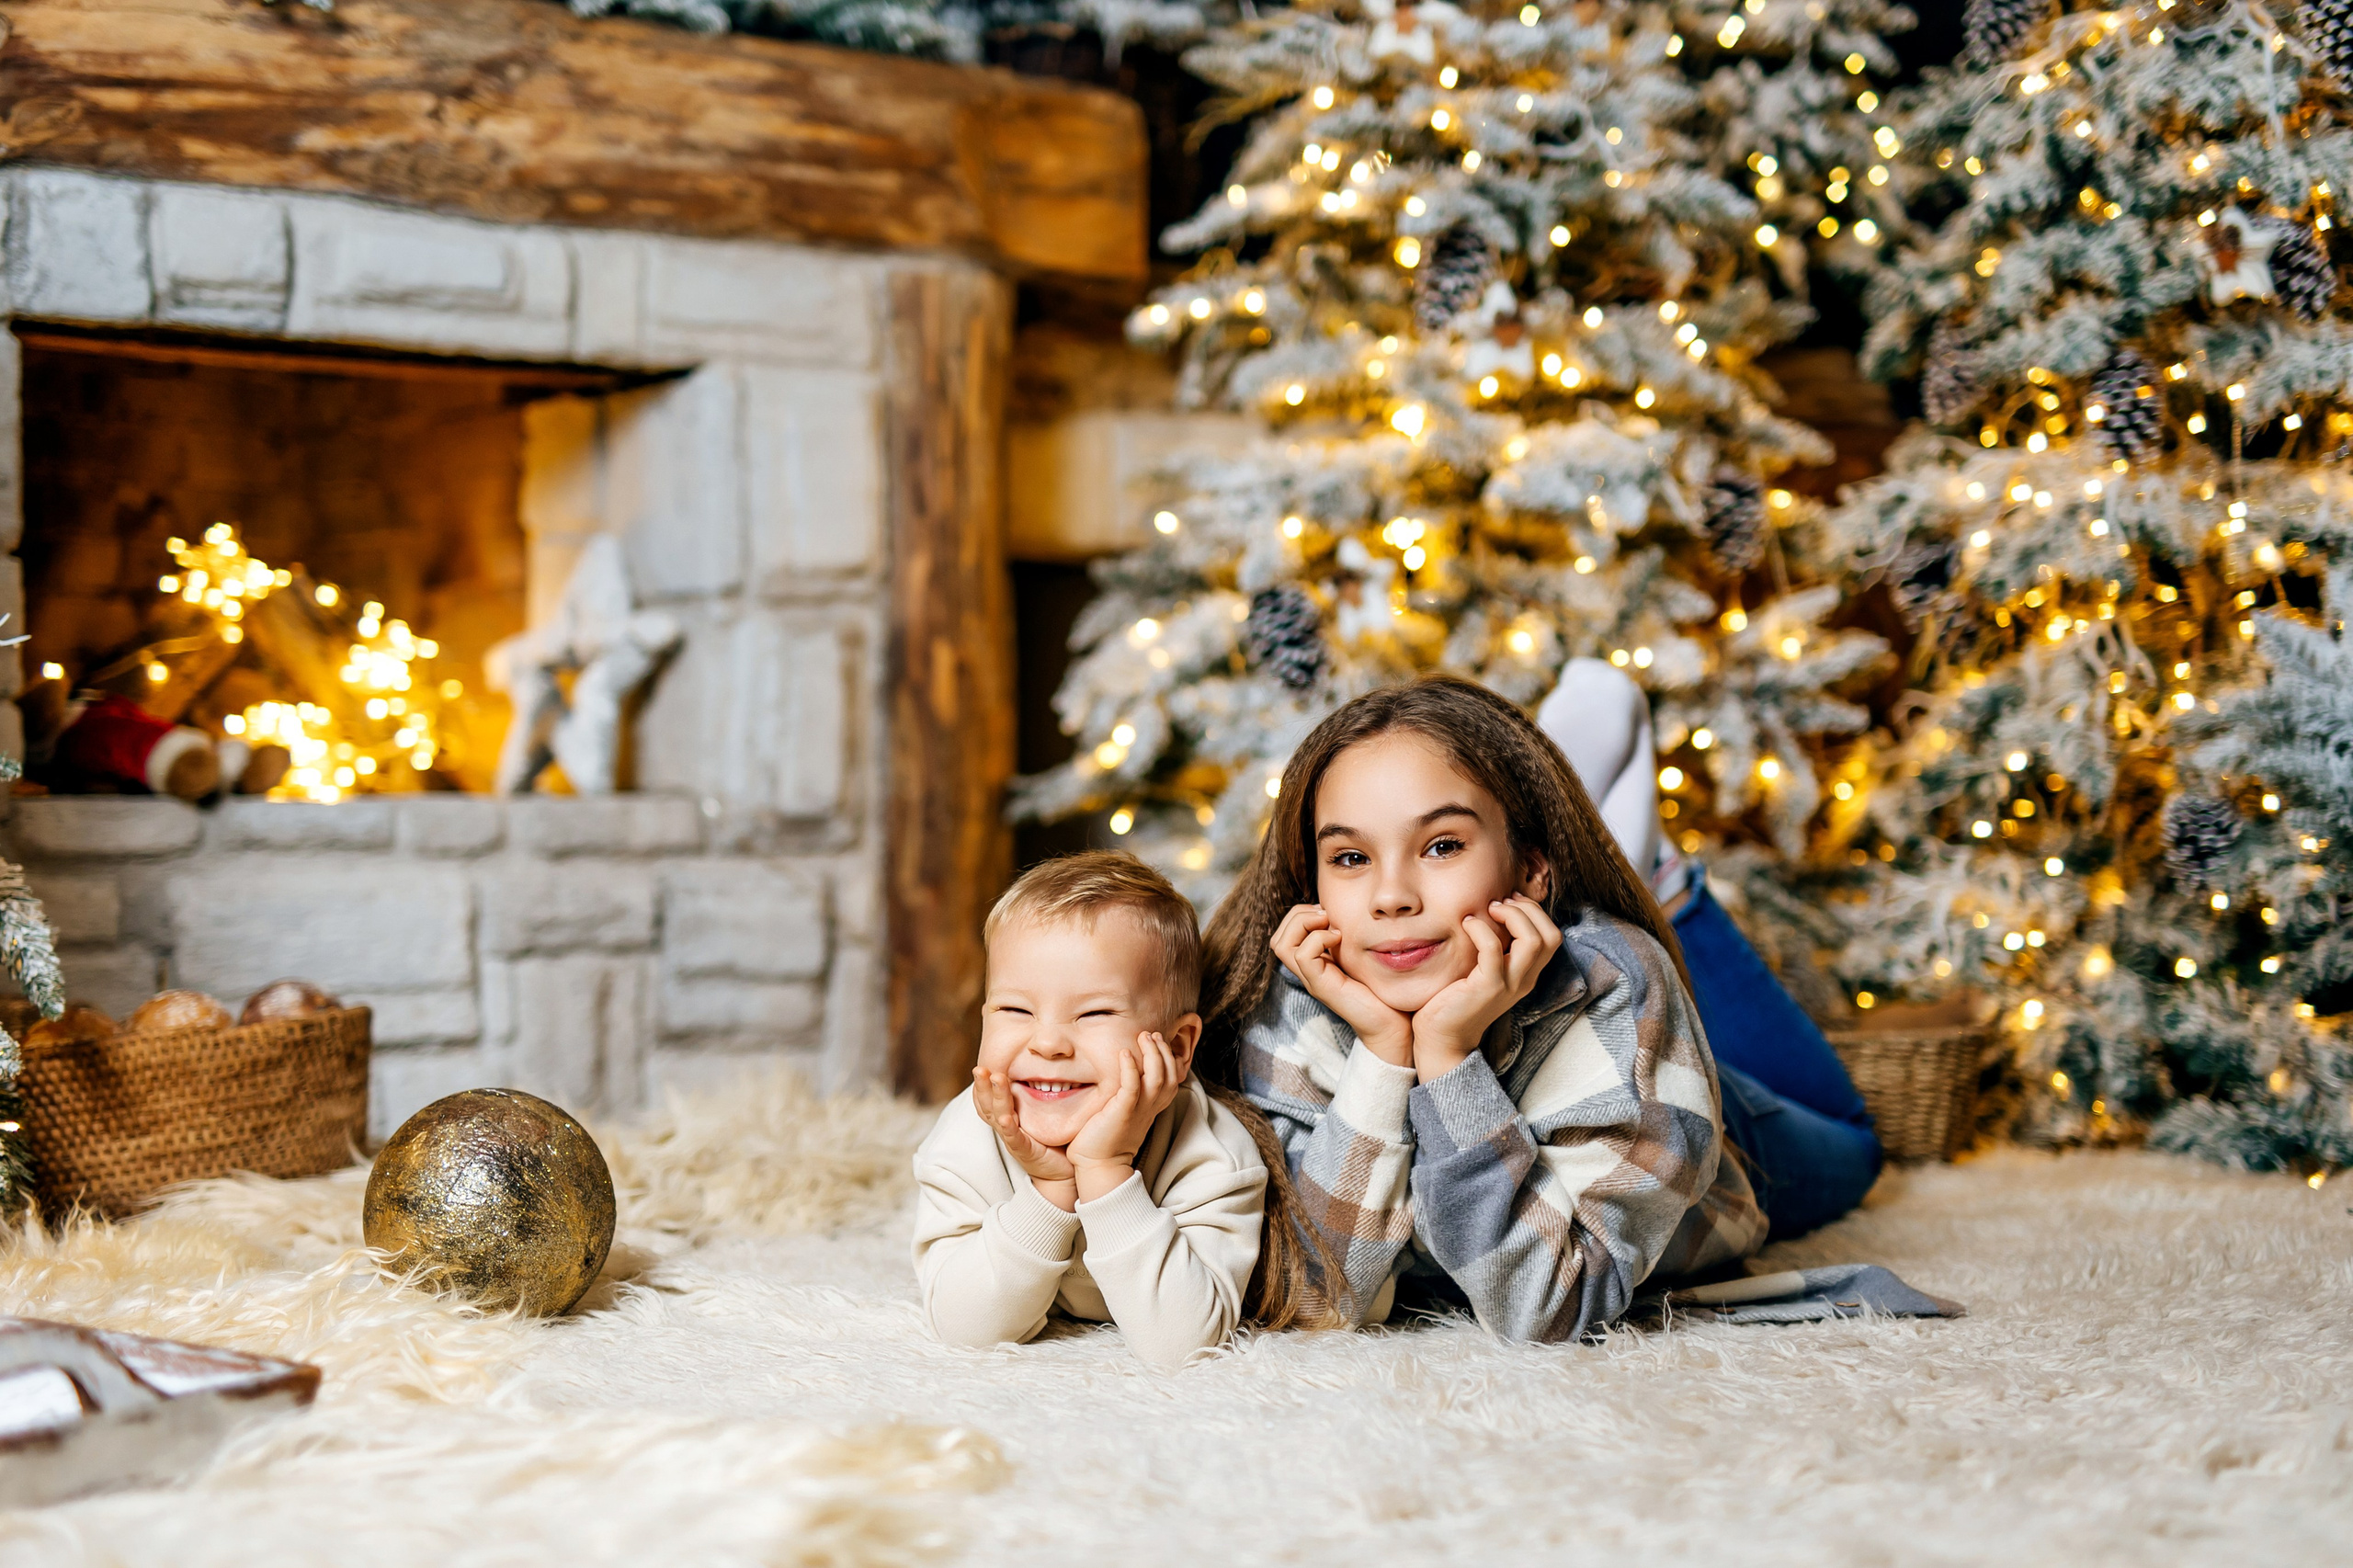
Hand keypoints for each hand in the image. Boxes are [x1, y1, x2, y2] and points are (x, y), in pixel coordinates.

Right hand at [972, 1066, 1077, 1210]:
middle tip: (979, 1068)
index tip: (981, 1064)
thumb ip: (1041, 1091)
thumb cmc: (1053, 1140)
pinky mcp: (1025, 1152)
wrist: (1063, 1172)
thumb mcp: (1041, 1113)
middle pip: (987, 1105)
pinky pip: (1013, 1138)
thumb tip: (1049, 1062)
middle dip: (982, 1086)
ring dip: (995, 1097)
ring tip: (994, 1079)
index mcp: (1009, 1116)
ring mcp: (1014, 1139)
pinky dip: (1008, 1127)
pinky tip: (1005, 1118)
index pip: (988, 1098)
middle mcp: (1006, 1127)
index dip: (982, 1084)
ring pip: (997, 1116)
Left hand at [1067, 1031, 1184, 1202]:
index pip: (1172, 1077)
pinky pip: (1132, 1087)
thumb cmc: (1107, 1136)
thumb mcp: (1126, 1111)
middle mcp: (1151, 1107)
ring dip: (1152, 1054)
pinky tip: (1124, 1053)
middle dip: (1163, 1051)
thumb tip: (1127, 1073)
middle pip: (1170, 1074)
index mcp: (1153, 1106)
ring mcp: (1138, 1109)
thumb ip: (1131, 1093)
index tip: (1157, 1040)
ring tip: (1143, 1037)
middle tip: (1151, 1035)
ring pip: (1157, 1078)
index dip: (1169, 1057)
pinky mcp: (1122, 1112)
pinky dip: (1130, 1068)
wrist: (1098, 1164)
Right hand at [1272, 904, 1413, 1066]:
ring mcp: (1312, 980)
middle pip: (1278, 939)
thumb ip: (1349, 939)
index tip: (1328, 912)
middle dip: (1298, 915)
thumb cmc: (1382, 989)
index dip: (1300, 915)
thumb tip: (1347, 912)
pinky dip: (1318, 938)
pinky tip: (1339, 938)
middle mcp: (1308, 972)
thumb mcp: (1361, 957)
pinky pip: (1303, 955)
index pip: (1284, 935)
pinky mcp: (1322, 987)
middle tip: (1326, 915)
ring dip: (1304, 923)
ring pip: (1282, 945)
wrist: (1394, 1024)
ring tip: (1329, 923)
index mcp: (1314, 964)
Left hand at [1409, 896, 1562, 1083]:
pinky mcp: (1487, 988)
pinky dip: (1481, 929)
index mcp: (1527, 974)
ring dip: (1512, 916)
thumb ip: (1496, 947)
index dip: (1535, 912)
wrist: (1443, 1037)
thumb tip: (1493, 908)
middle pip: (1550, 936)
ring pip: (1532, 941)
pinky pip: (1492, 949)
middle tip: (1500, 903)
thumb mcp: (1485, 969)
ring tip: (1490, 909)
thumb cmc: (1457, 997)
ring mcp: (1509, 985)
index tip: (1509, 901)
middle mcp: (1524, 979)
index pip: (1552, 936)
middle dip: (1528, 910)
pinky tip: (1467, 923)